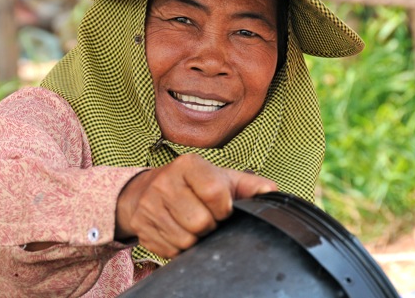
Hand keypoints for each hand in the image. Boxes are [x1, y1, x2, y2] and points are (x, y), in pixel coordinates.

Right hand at [115, 153, 276, 258]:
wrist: (147, 189)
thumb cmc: (192, 184)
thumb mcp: (221, 178)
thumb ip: (249, 185)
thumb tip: (273, 192)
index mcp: (188, 164)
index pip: (215, 193)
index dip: (224, 208)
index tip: (223, 208)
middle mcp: (165, 181)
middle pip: (200, 222)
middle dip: (209, 226)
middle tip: (207, 218)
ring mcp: (149, 204)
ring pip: (185, 239)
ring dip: (195, 238)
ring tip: (192, 224)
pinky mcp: (140, 225)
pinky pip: (170, 249)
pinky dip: (179, 246)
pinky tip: (178, 230)